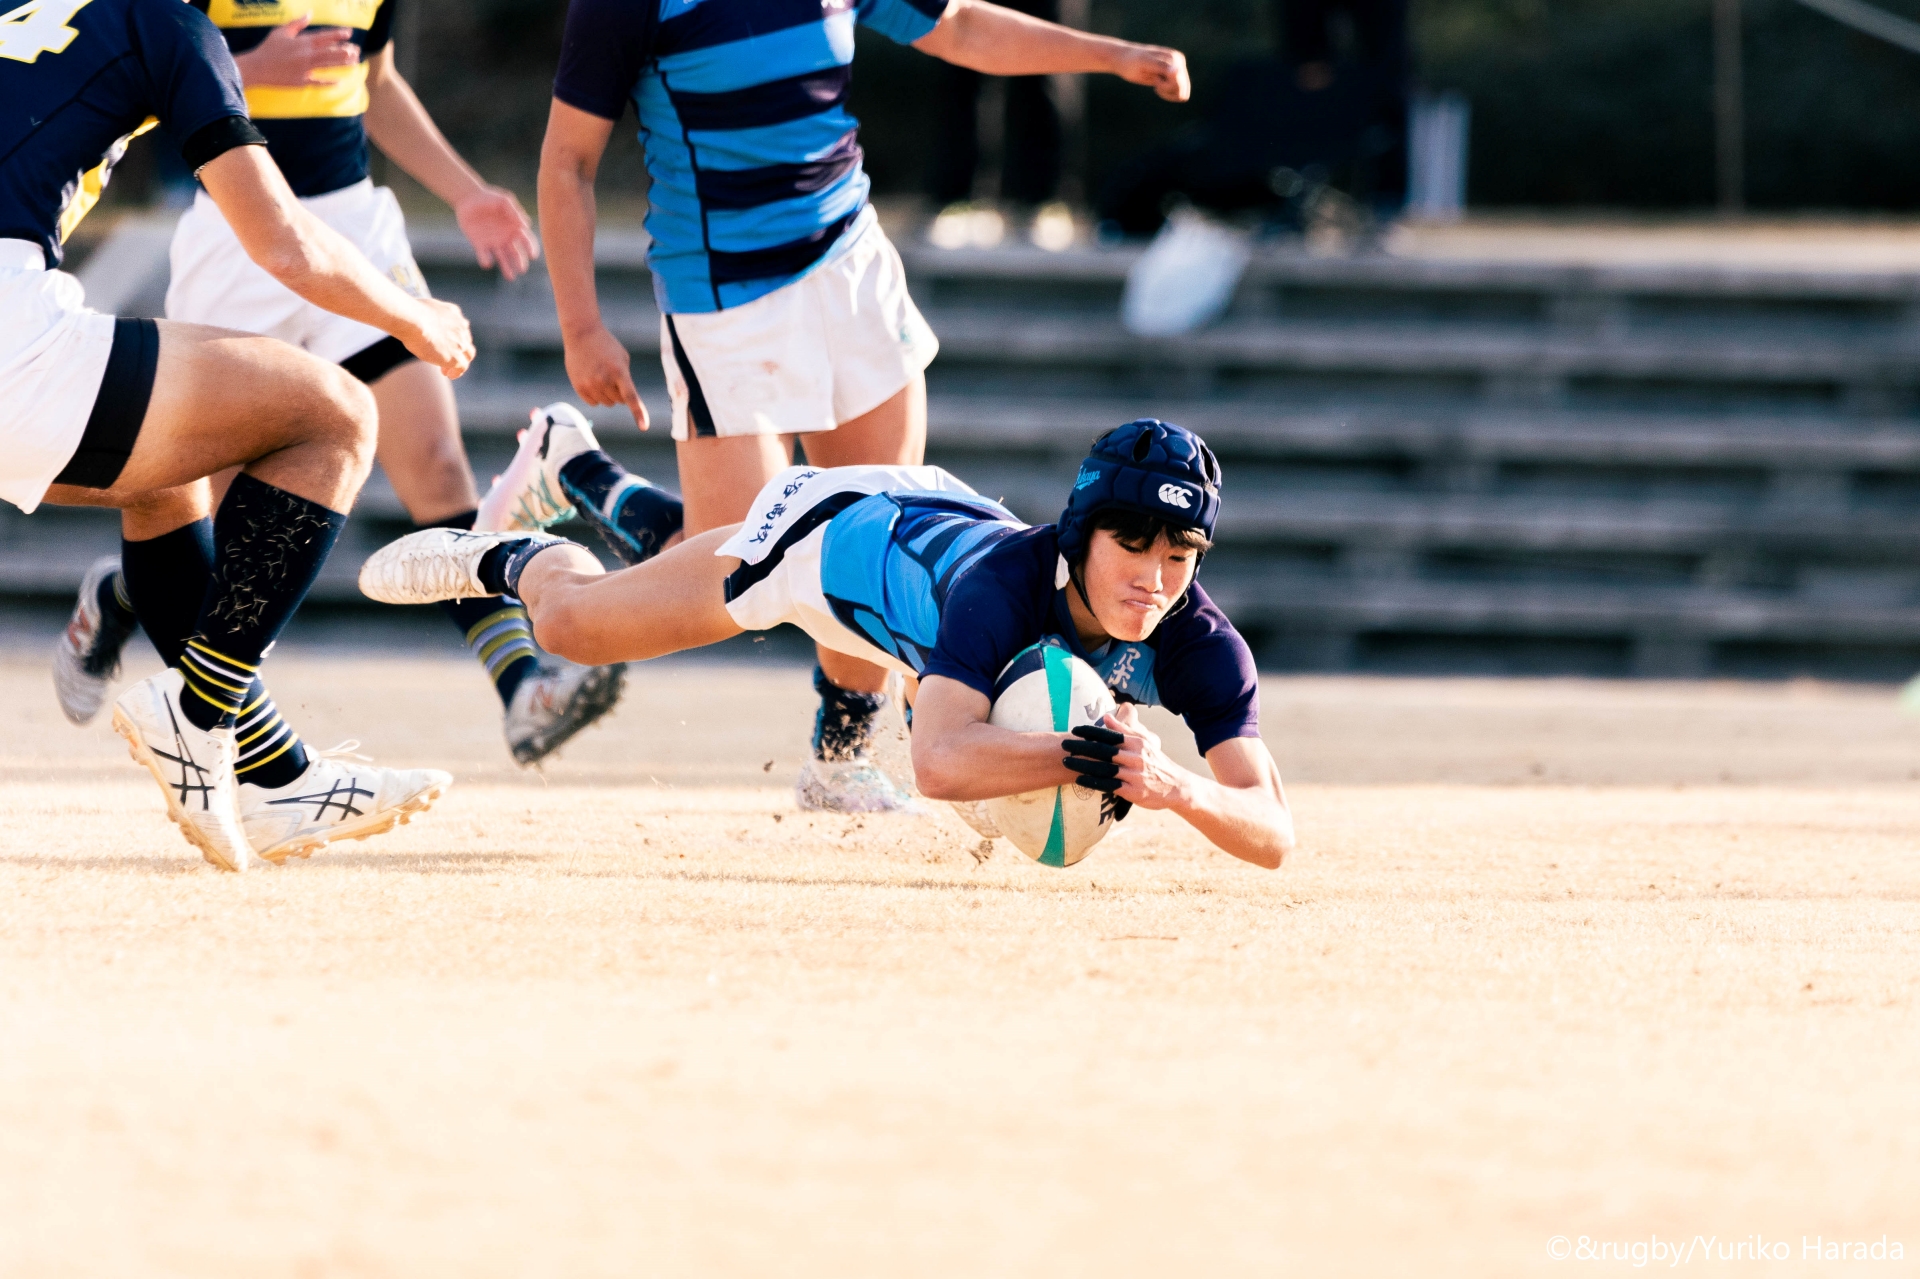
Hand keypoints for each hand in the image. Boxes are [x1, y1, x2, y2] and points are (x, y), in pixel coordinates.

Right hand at [233, 16, 359, 87]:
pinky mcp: (301, 81)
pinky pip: (318, 82)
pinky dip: (328, 82)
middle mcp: (306, 55)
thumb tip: (309, 13)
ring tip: (354, 62)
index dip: (337, 34)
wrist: (257, 67)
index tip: (349, 32)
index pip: (324, 37)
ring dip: (342, 64)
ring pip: (327, 65)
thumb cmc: (268, 48)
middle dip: (345, 51)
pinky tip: (339, 81)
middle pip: (330, 52)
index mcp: (302, 42)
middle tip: (356, 50)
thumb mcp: (281, 32)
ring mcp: (305, 69)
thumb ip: (297, 23)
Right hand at [402, 297, 474, 378]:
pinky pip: (462, 366)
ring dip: (459, 362)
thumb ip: (424, 316)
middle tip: (446, 357)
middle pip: (465, 340)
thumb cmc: (408, 314)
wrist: (412, 320)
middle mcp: (460, 326)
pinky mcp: (456, 356)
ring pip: (467, 354)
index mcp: (452, 312)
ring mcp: (460, 342)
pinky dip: (457, 372)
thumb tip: (412, 321)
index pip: (459, 326)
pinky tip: (448, 375)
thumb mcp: (419, 310)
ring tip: (447, 370)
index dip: (453, 336)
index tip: (444, 343)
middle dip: (458, 349)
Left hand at [454, 186, 539, 281]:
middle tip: (522, 269)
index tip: (533, 255)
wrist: (467, 198)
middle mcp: (506, 237)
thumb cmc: (488, 197)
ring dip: (507, 268)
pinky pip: (484, 255)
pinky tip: (487, 263)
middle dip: (520, 262)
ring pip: (503, 258)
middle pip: (516, 253)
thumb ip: (514, 211)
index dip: (531, 248)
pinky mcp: (480, 244)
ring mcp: (493, 242)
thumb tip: (526, 224)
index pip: (526, 240)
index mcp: (514, 228)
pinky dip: (486, 260)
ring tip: (511, 277)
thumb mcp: (503, 200)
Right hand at [564, 323, 649, 429]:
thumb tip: (624, 400)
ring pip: (606, 403)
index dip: (638, 413)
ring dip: (607, 394)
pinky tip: (592, 381)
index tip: (644, 428)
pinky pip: (593, 403)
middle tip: (612, 376)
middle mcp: (604, 380)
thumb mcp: (622, 358)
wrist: (582, 334)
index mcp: (619, 371)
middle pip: (618, 401)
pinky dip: (595, 396)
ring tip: (601, 375)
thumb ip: (625, 379)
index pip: (631, 397)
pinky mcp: (579, 387)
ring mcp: (590, 384)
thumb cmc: (607, 346)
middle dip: (619, 392)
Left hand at [1063, 705, 1191, 810]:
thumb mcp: (1144, 742)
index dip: (1091, 732)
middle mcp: (1135, 757)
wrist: (1176, 786)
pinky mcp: (1132, 791)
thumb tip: (1105, 717)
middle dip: (1082, 747)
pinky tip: (1079, 780)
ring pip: (1103, 768)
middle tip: (1065, 745)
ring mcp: (1134, 775)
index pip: (1110, 735)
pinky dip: (1093, 782)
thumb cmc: (1155, 762)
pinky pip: (1108, 785)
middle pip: (1103, 751)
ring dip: (1083, 765)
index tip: (1075, 730)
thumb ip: (1123, 730)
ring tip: (1066, 762)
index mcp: (1137, 743)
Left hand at [1112, 43, 1188, 102]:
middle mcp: (1180, 62)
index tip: (1154, 79)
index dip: (1164, 86)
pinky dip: (1168, 94)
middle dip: (1167, 90)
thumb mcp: (1145, 64)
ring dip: (1167, 93)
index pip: (1179, 82)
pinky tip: (1158, 86)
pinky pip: (1179, 94)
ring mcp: (1178, 70)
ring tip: (1156, 83)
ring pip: (1182, 93)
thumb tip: (1178, 71)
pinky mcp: (1174, 76)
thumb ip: (1162, 66)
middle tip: (1154, 82)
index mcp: (1175, 58)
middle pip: (1182, 89)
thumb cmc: (1133, 62)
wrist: (1125, 60)